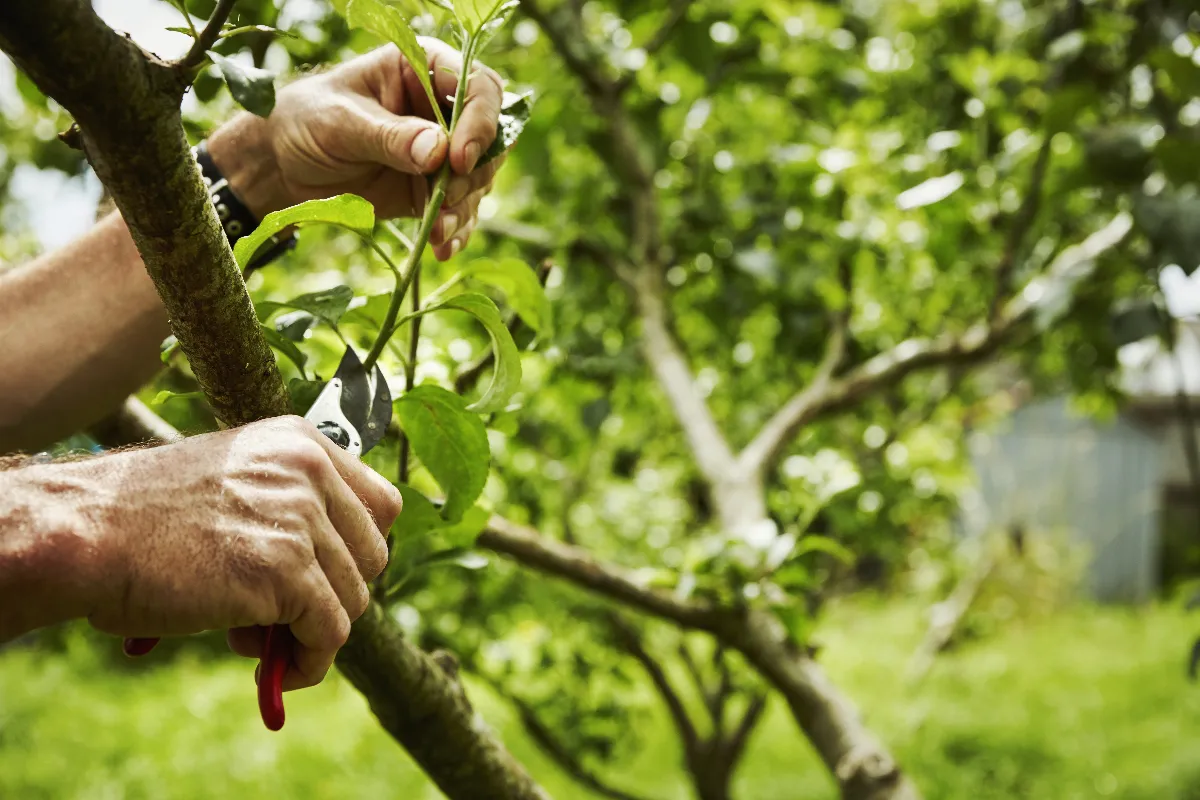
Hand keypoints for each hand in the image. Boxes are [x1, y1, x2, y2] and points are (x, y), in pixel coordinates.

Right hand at [72, 417, 400, 689]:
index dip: (357, 550)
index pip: (382, 505)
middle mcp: (309, 470)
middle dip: (334, 593)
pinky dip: (308, 663)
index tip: (325, 577)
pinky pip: (329, 633)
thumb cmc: (146, 517)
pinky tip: (271, 672)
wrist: (87, 532)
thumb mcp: (235, 481)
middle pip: (373, 555)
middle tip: (278, 612)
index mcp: (301, 442)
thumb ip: (291, 506)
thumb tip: (342, 573)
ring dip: (310, 630)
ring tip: (250, 634)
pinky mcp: (286, 570)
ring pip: (353, 599)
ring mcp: (301, 518)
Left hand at [208, 40, 505, 260]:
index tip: (459, 159)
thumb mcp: (340, 123)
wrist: (283, 165)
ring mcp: (441, 152)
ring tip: (437, 232)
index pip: (478, 87)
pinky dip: (455, 231)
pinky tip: (441, 248)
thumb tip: (437, 151)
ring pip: (480, 179)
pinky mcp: (432, 189)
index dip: (480, 122)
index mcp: (423, 70)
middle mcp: (441, 110)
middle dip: (473, 174)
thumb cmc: (305, 122)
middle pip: (490, 138)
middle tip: (444, 200)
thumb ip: (388, 136)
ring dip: (464, 208)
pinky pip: (460, 211)